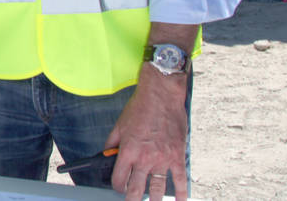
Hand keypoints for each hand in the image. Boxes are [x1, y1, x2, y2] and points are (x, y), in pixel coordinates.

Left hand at [106, 65, 189, 200]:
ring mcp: (162, 159)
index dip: (117, 186)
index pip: (119, 179)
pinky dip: (181, 192)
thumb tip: (106, 156)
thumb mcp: (119, 125)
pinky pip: (180, 179)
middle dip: (132, 199)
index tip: (119, 187)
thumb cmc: (139, 108)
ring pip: (157, 188)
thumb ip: (112, 144)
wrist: (161, 96)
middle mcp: (144, 158)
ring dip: (154, 199)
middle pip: (136, 188)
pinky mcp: (177, 156)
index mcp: (128, 151)